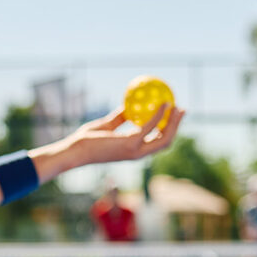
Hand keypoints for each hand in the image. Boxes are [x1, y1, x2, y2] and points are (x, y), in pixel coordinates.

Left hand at [68, 103, 184, 165]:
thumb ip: (118, 118)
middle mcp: (138, 153)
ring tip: (177, 106)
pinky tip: (163, 103)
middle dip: (177, 127)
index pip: (156, 142)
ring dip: (173, 122)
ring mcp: (136, 150)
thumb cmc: (86, 139)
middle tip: (181, 110)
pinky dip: (159, 115)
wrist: (75, 150)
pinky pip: (150, 127)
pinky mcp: (131, 144)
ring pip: (164, 138)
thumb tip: (128, 105)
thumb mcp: (106, 125)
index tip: (172, 116)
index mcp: (134, 150)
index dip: (168, 130)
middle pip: (166, 141)